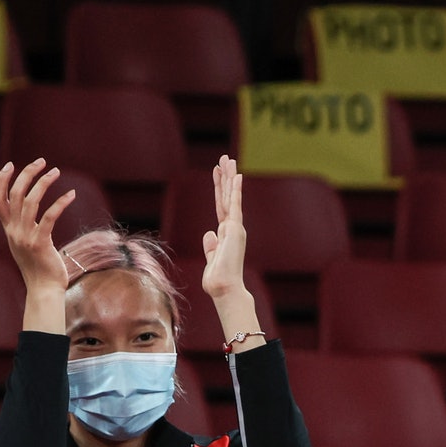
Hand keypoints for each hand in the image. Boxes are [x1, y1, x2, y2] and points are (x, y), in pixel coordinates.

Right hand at [0, 160, 74, 293]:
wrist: (43, 290)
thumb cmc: (40, 269)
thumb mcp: (26, 245)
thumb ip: (25, 229)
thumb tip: (31, 215)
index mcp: (9, 230)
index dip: (1, 181)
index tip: (10, 165)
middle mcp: (14, 231)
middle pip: (14, 194)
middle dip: (27, 174)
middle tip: (41, 161)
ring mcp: (26, 237)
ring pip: (30, 201)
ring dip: (43, 183)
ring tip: (56, 172)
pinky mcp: (41, 243)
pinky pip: (49, 216)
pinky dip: (60, 203)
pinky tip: (71, 194)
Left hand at [202, 154, 248, 302]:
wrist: (224, 288)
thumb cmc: (217, 279)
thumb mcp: (211, 259)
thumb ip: (211, 247)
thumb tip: (209, 234)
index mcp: (225, 234)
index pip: (221, 206)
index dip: (220, 188)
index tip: (218, 172)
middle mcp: (232, 228)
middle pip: (228, 197)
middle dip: (226, 177)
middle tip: (225, 158)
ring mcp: (235, 228)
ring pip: (231, 197)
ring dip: (230, 177)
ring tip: (228, 160)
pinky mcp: (235, 229)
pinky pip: (235, 205)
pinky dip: (236, 190)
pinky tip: (236, 176)